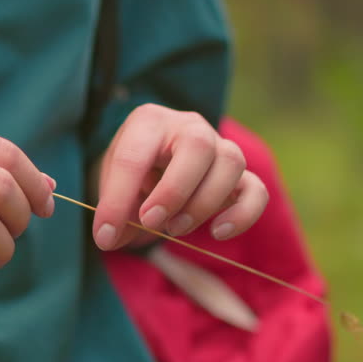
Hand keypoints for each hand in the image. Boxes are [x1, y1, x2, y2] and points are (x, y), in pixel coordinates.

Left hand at [91, 104, 267, 250]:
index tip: (105, 234)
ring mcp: (220, 148)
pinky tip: (218, 232)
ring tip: (175, 229)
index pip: (134, 156)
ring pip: (230, 163)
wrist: (156, 167)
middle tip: (151, 222)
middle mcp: (189, 127)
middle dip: (173, 191)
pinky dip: (242, 214)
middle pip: (198, 145)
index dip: (118, 199)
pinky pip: (256, 190)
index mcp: (149, 122)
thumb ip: (113, 211)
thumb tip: (109, 239)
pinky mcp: (241, 175)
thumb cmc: (133, 175)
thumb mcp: (113, 187)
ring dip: (203, 203)